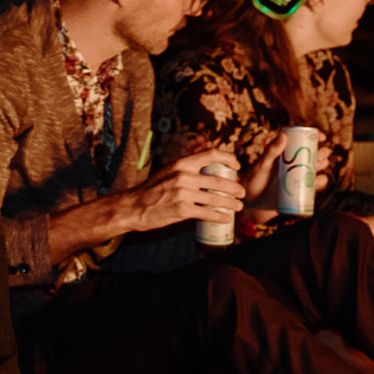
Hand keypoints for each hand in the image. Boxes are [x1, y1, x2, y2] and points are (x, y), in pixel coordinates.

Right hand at [121, 148, 245, 232]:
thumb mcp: (167, 172)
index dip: (229, 159)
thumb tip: (209, 172)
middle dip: (236, 188)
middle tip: (242, 193)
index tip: (237, 167)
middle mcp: (182, 176)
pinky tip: (225, 218)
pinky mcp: (181, 210)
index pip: (211, 154)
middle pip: (219, 180)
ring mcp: (182, 193)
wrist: (132, 207)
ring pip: (216, 198)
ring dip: (232, 204)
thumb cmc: (151, 191)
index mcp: (180, 163)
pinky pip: (207, 213)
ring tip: (238, 207)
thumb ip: (186, 170)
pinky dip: (219, 216)